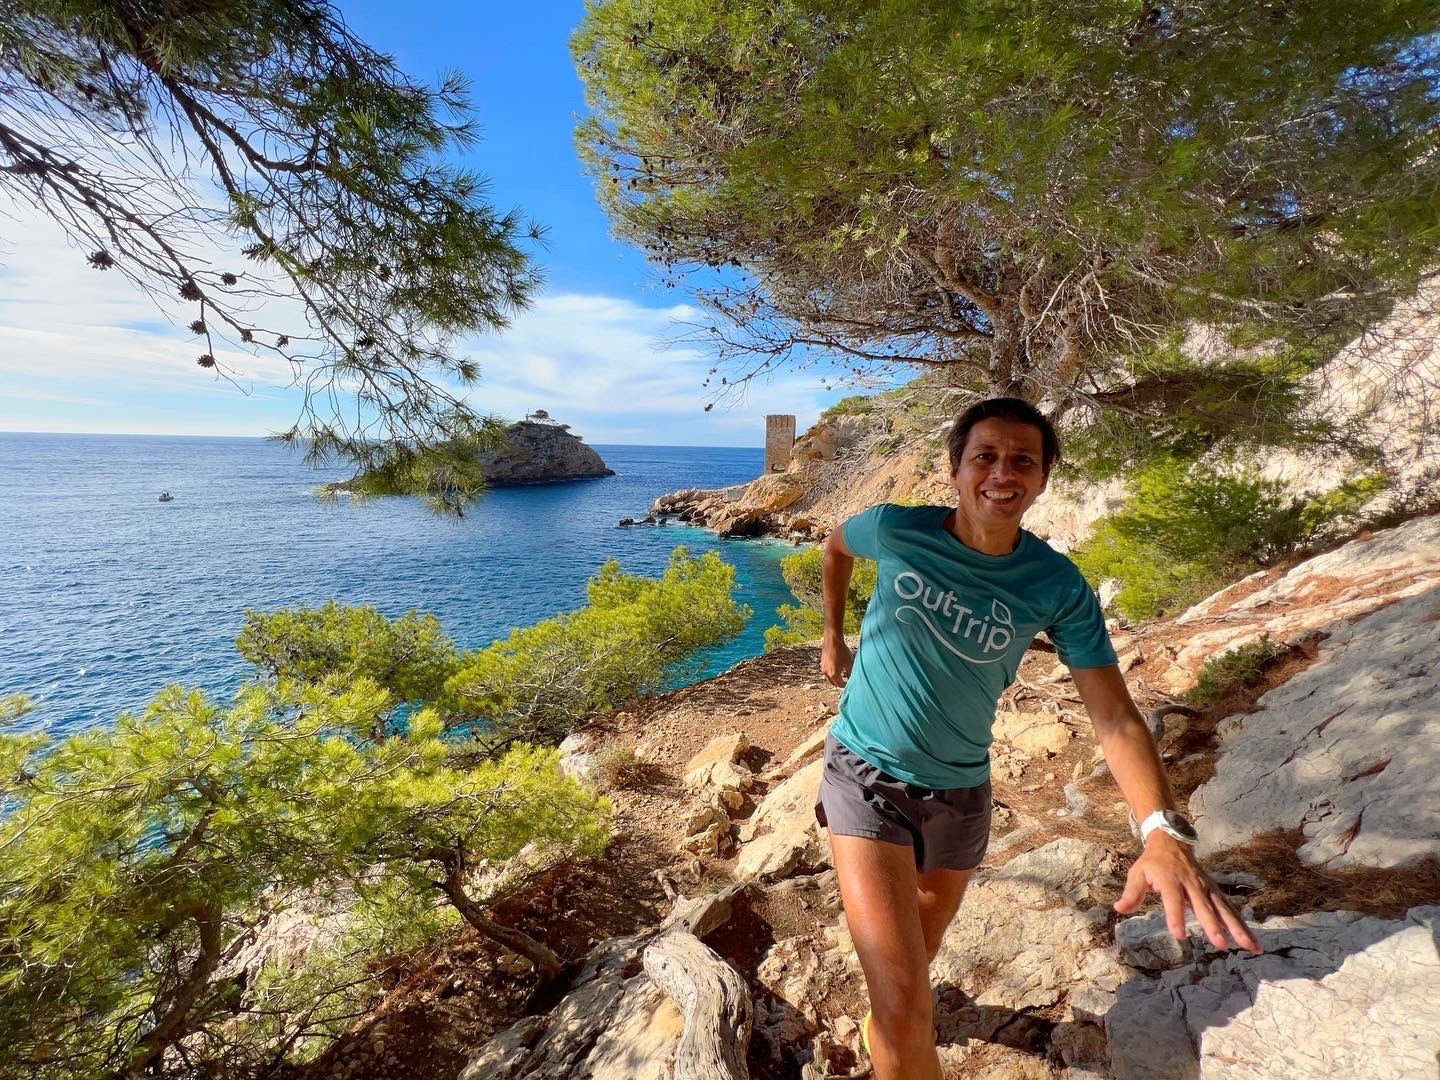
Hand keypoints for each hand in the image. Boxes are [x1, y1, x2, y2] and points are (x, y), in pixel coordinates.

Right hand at [821, 637, 852, 687]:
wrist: (833, 640)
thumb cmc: (842, 651)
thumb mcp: (850, 663)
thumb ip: (851, 673)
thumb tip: (852, 679)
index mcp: (833, 674)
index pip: (840, 685)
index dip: (846, 685)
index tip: (850, 684)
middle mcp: (826, 673)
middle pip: (833, 683)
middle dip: (839, 683)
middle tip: (846, 681)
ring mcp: (823, 668)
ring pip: (829, 677)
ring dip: (835, 677)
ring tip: (842, 673)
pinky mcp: (822, 663)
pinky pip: (827, 671)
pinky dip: (831, 672)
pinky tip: (837, 666)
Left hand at [1113, 833, 1262, 952]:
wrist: (1172, 842)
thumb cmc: (1153, 862)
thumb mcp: (1137, 873)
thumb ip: (1131, 893)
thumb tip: (1119, 909)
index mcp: (1170, 879)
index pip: (1173, 899)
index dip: (1175, 915)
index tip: (1179, 934)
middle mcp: (1192, 884)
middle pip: (1203, 906)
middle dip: (1212, 925)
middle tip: (1219, 944)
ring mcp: (1207, 888)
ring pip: (1224, 909)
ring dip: (1237, 928)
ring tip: (1248, 947)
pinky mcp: (1216, 892)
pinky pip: (1231, 910)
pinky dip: (1242, 925)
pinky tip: (1252, 943)